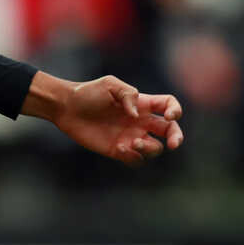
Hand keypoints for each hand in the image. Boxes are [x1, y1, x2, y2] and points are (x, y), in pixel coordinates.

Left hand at [25, 71, 183, 164]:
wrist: (67, 108)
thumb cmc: (88, 93)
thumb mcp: (110, 84)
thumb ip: (128, 94)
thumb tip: (138, 116)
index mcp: (142, 103)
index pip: (168, 105)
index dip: (175, 110)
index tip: (169, 116)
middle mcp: (140, 121)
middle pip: (169, 131)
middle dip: (176, 138)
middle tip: (173, 144)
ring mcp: (130, 136)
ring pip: (154, 149)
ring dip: (150, 148)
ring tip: (134, 142)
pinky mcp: (119, 150)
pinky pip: (135, 160)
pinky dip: (133, 157)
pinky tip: (119, 147)